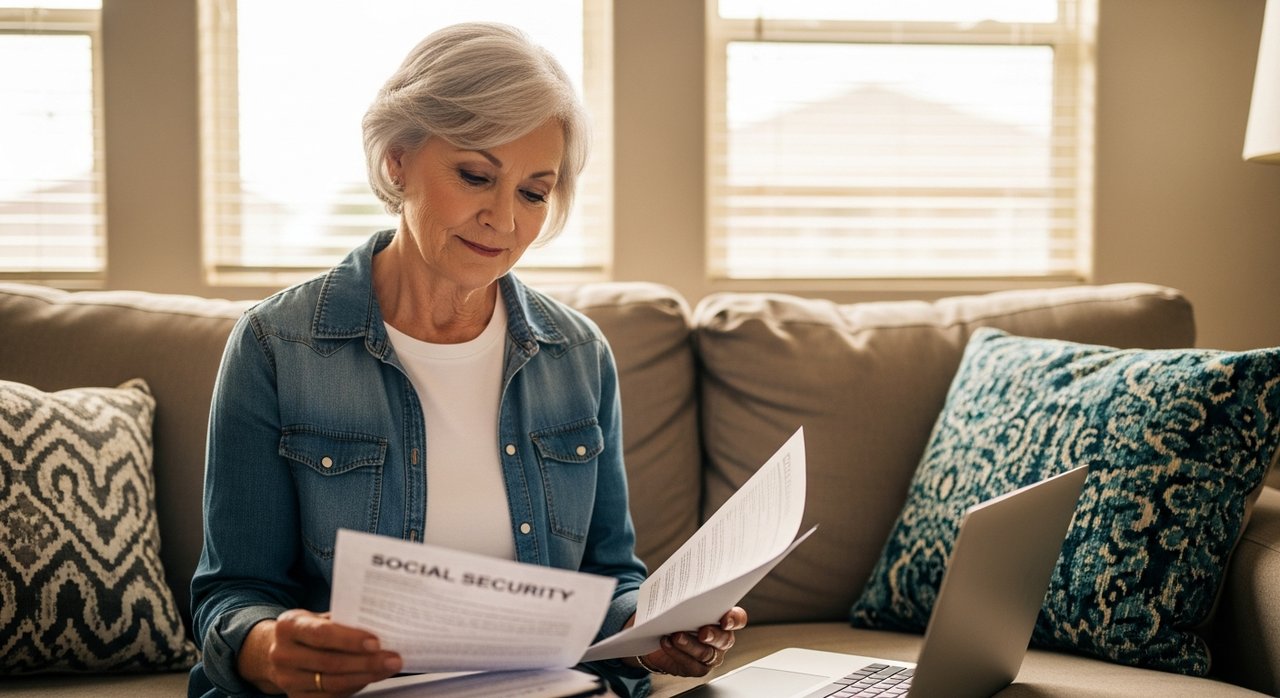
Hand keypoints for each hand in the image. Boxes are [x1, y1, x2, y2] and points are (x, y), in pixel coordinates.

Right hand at [238, 610, 402, 696]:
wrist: (277, 651)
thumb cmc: (307, 631)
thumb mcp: (316, 618)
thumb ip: (341, 620)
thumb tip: (379, 624)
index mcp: (288, 626)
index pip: (322, 634)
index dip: (350, 639)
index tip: (376, 642)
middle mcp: (283, 654)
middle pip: (330, 662)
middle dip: (367, 662)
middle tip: (393, 659)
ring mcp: (287, 679)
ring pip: (333, 682)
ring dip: (366, 676)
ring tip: (388, 668)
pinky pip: (330, 696)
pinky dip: (355, 687)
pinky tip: (370, 678)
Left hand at [630, 606, 747, 676]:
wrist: (658, 635)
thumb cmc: (673, 614)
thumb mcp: (680, 601)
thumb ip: (686, 596)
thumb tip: (678, 584)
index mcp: (722, 618)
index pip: (738, 619)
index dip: (735, 619)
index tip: (725, 620)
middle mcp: (721, 638)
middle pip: (725, 639)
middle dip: (713, 635)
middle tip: (702, 632)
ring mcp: (711, 655)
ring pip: (706, 653)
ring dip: (690, 645)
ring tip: (675, 636)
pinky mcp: (697, 668)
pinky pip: (691, 664)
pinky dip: (677, 653)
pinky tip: (666, 643)